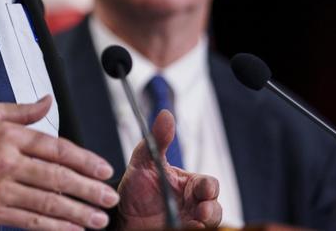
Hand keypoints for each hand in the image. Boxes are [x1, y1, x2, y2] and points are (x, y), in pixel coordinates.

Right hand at [0, 95, 120, 229]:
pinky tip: (71, 228)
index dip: (85, 159)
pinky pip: (29, 221)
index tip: (104, 168)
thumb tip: (48, 101)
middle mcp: (7, 163)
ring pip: (47, 203)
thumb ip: (22, 110)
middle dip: (89, 190)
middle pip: (58, 177)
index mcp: (8, 136)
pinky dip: (53, 226)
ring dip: (77, 213)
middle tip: (110, 198)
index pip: (56, 148)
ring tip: (98, 219)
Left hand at [116, 110, 221, 228]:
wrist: (120, 216)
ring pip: (209, 225)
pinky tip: (183, 229)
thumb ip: (157, 140)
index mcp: (189, 185)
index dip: (209, 188)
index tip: (204, 189)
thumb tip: (166, 114)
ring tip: (195, 225)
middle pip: (215, 208)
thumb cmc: (136, 188)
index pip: (208, 185)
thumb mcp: (143, 162)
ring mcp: (189, 222)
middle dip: (212, 210)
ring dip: (206, 224)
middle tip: (202, 212)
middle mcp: (194, 205)